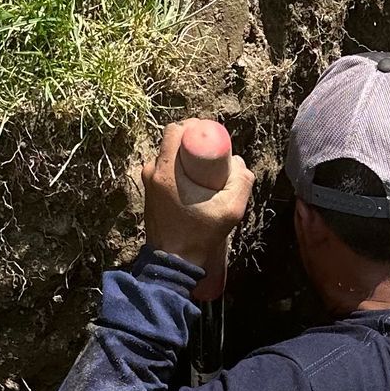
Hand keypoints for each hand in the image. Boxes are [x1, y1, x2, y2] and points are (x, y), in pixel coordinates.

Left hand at [141, 121, 252, 278]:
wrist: (173, 262)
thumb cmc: (200, 236)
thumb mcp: (231, 210)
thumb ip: (241, 181)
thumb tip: (238, 162)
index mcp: (165, 171)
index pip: (175, 130)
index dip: (195, 128)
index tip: (212, 138)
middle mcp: (152, 172)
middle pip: (174, 143)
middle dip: (195, 145)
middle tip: (214, 158)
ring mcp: (148, 182)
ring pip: (171, 157)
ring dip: (189, 160)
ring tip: (206, 177)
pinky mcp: (150, 192)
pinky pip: (168, 171)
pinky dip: (182, 172)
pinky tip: (196, 188)